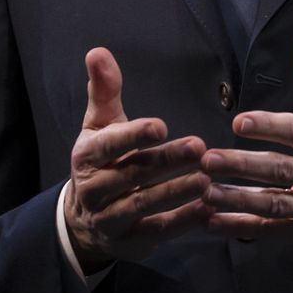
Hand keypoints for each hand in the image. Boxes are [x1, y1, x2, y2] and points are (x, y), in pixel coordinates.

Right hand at [64, 47, 210, 271]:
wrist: (83, 220)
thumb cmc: (101, 160)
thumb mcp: (100, 125)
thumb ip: (105, 91)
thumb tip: (98, 51)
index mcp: (87, 156)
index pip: (109, 144)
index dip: (133, 136)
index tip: (160, 125)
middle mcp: (94, 188)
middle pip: (132, 173)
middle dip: (166, 160)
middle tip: (199, 146)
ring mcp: (109, 218)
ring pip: (143, 204)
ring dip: (176, 192)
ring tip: (207, 179)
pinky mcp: (130, 240)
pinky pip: (158, 231)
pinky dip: (183, 221)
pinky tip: (209, 208)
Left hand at [201, 25, 292, 253]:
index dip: (270, 127)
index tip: (239, 122)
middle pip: (283, 170)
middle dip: (243, 166)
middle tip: (207, 159)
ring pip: (277, 205)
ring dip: (238, 200)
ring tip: (205, 192)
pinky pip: (273, 231)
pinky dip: (243, 227)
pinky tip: (213, 222)